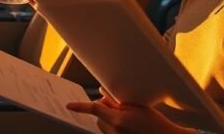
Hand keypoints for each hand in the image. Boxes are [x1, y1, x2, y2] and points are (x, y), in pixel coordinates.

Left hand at [67, 91, 195, 133]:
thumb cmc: (154, 123)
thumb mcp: (136, 106)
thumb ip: (117, 100)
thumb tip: (103, 93)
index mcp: (117, 120)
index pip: (94, 109)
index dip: (81, 106)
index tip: (69, 105)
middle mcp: (114, 131)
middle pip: (98, 115)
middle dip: (104, 108)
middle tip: (120, 105)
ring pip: (102, 124)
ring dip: (108, 117)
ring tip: (127, 116)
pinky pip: (109, 131)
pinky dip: (113, 125)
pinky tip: (128, 124)